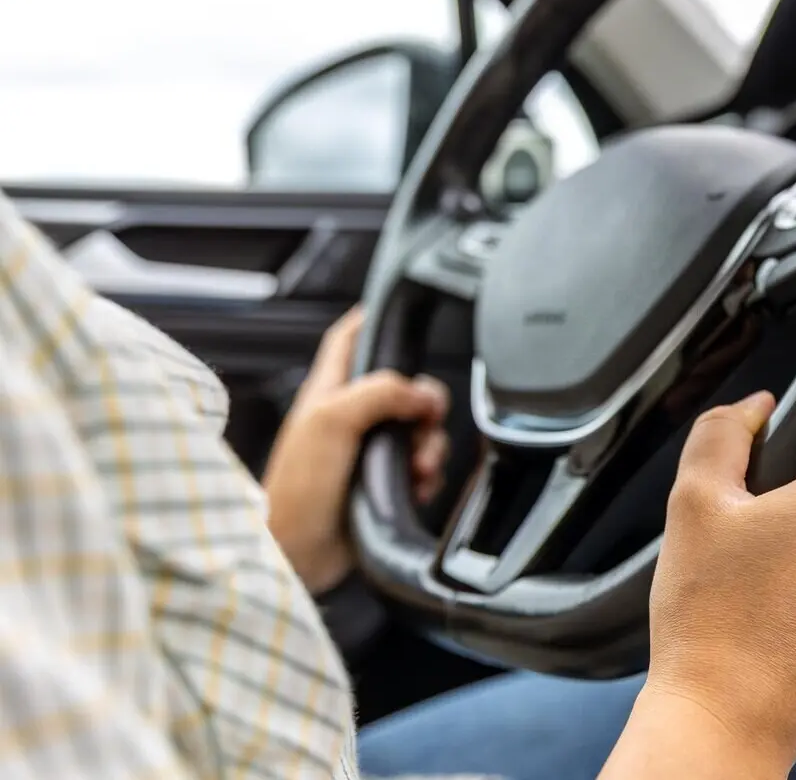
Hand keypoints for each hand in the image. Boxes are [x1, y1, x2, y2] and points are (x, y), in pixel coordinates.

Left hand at [263, 306, 449, 593]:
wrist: (297, 553)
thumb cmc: (296, 488)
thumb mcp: (332, 420)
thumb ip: (381, 391)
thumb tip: (422, 392)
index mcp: (330, 391)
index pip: (352, 338)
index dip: (374, 319)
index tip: (399, 311)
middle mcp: (351, 417)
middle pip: (405, 387)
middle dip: (426, 401)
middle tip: (426, 416)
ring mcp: (368, 451)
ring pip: (420, 430)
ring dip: (430, 446)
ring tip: (418, 467)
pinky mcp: (383, 484)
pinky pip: (422, 468)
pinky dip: (428, 476)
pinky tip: (416, 487)